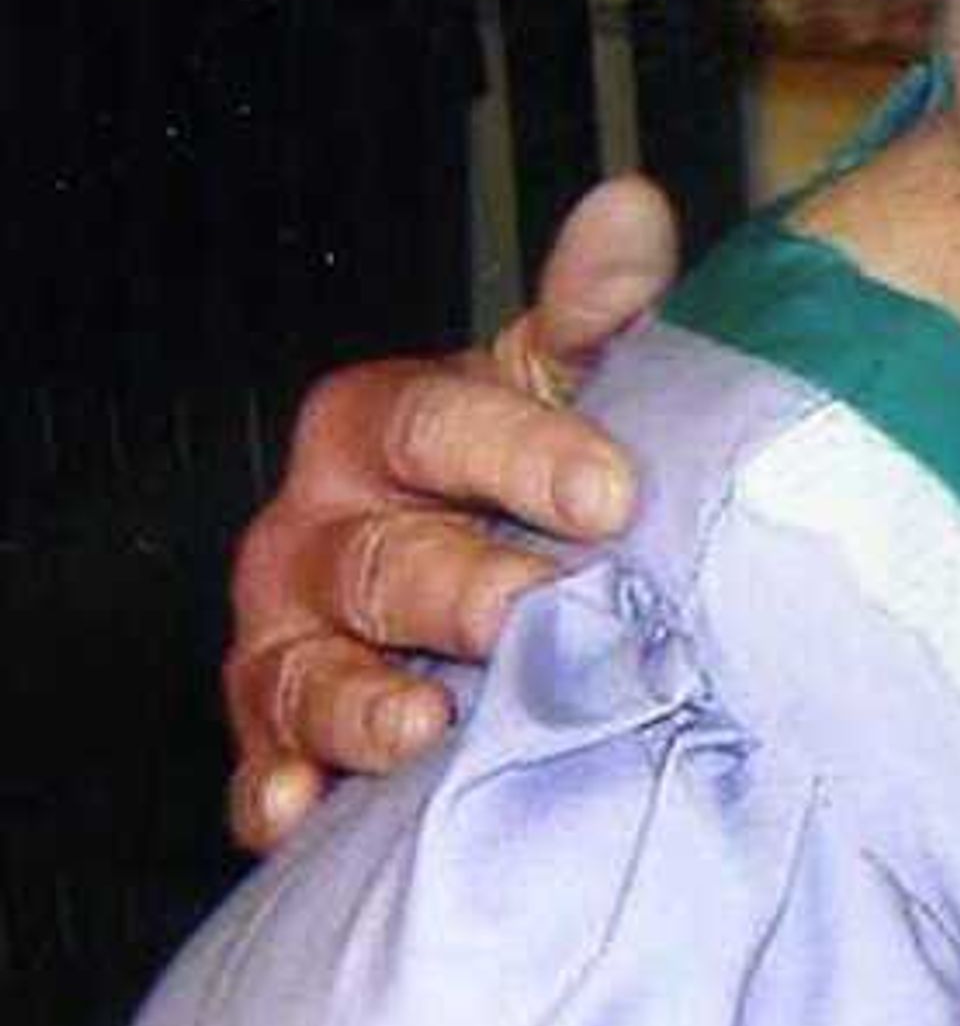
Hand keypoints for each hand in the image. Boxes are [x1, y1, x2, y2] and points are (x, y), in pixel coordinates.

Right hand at [224, 178, 679, 854]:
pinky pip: (265, 770)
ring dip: (361, 701)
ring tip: (426, 723)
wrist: (499, 575)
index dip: (525, 454)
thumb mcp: (570, 386)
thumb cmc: (534, 473)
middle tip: (537, 612)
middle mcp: (317, 530)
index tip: (615, 493)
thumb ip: (598, 309)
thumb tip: (629, 211)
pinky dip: (281, 795)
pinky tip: (309, 814)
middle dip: (458, 587)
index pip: (438, 425)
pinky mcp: (279, 737)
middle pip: (378, 560)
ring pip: (305, 669)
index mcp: (382, 426)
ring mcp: (289, 636)